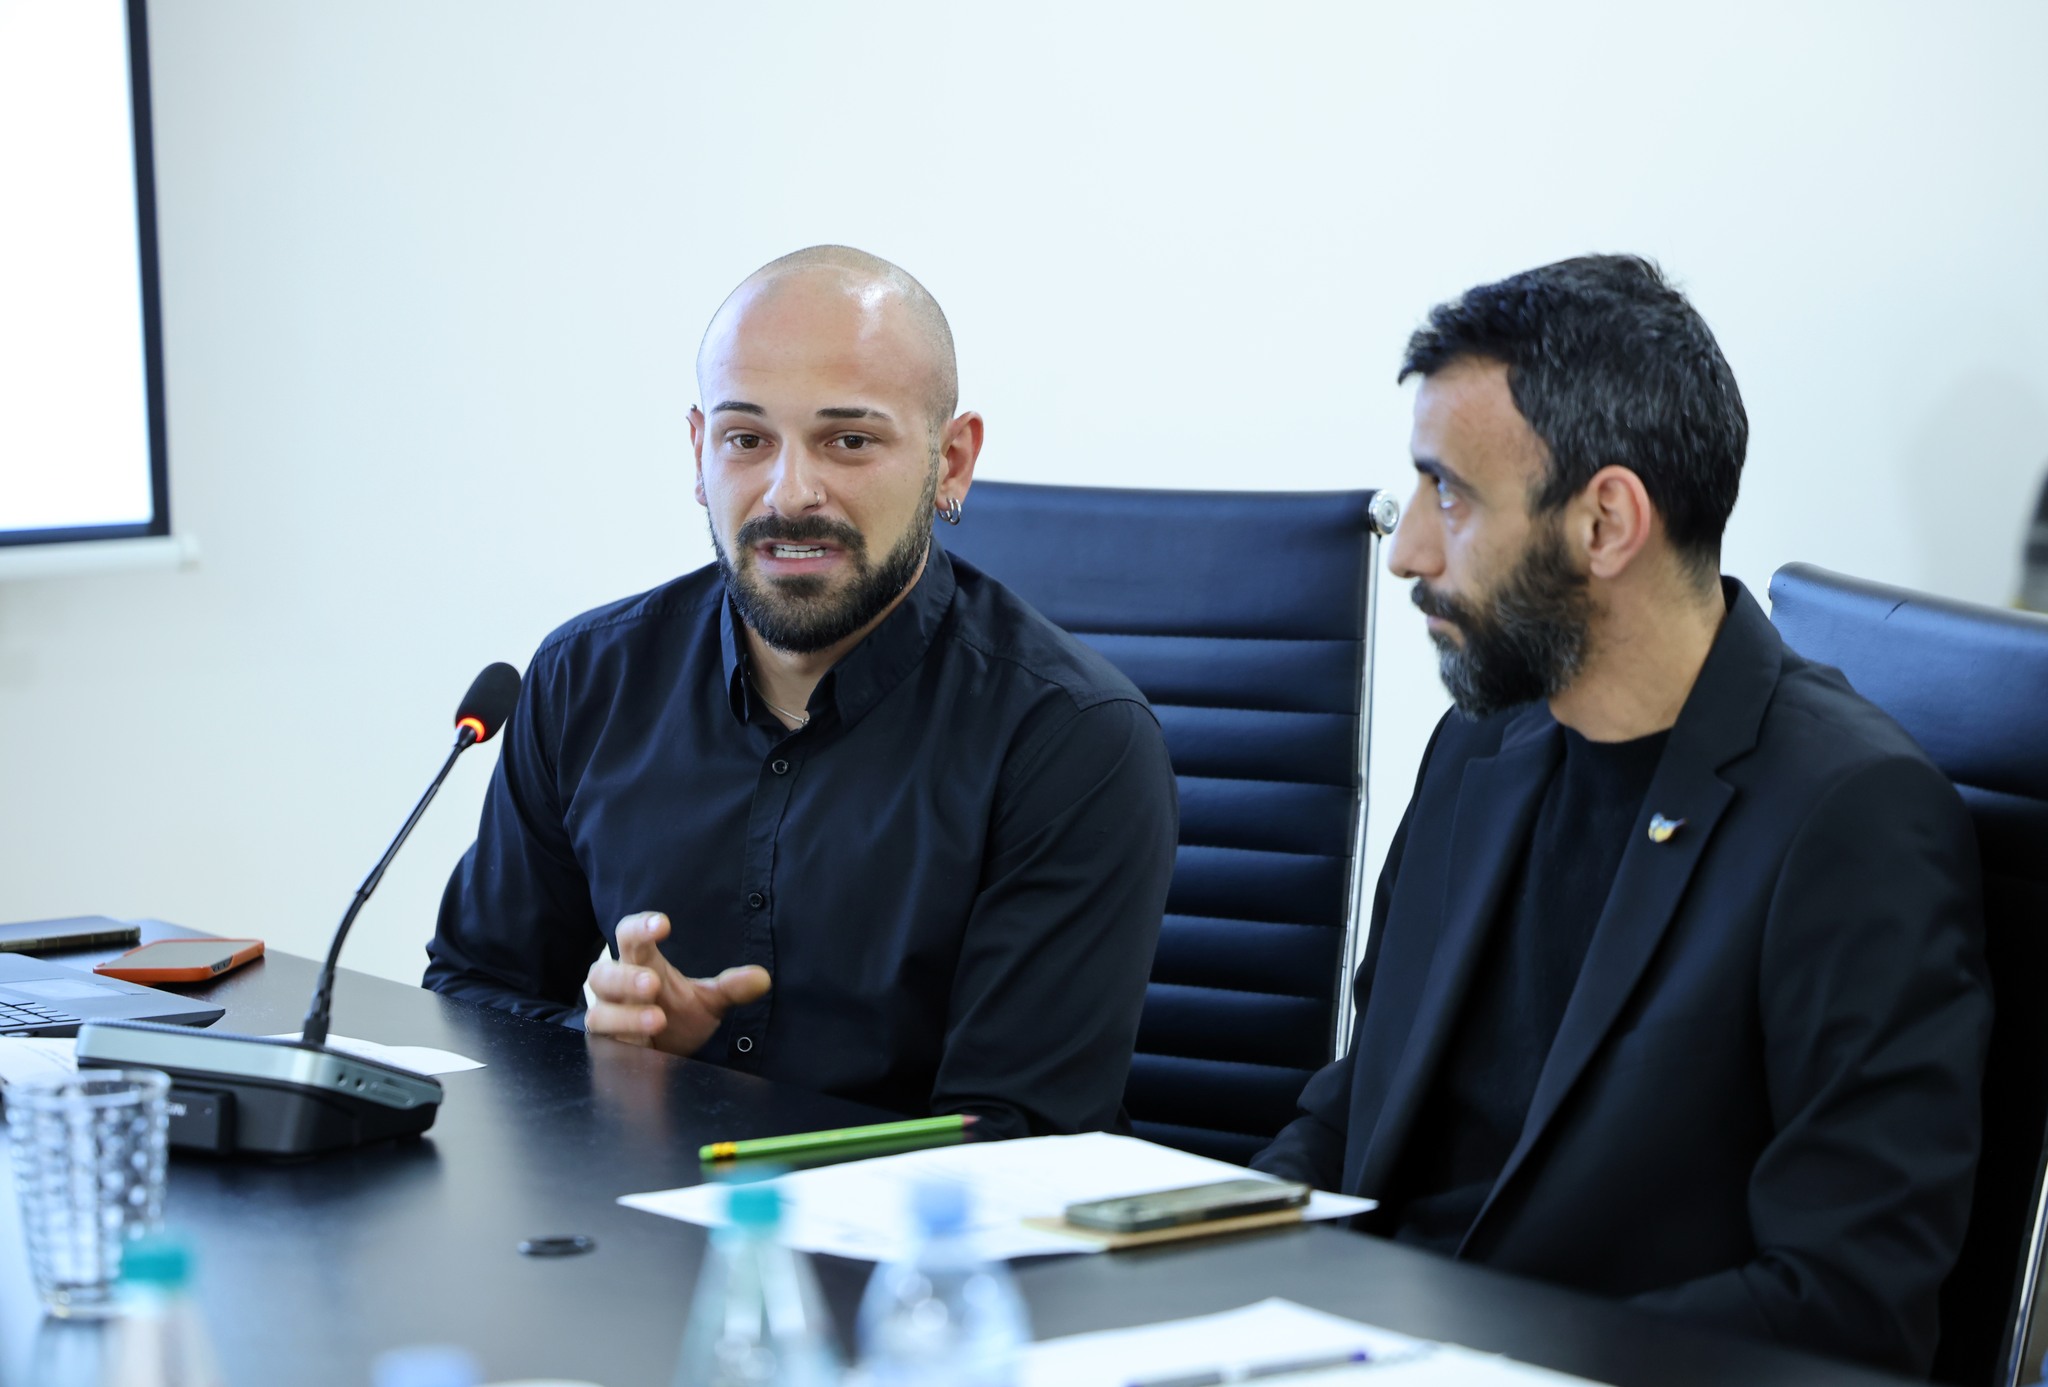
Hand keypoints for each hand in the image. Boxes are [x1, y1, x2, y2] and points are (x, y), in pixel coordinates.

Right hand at [584, 912, 770, 1056]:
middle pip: (603, 973)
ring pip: (599, 1012)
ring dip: (626, 1015)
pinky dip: (622, 1043)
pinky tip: (643, 1047)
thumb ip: (731, 988)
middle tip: (653, 983)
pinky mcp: (605, 1048)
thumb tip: (762, 978)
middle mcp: (616, 988)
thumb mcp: (708, 1000)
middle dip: (626, 978)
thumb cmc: (678, 1016)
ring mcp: (608, 1018)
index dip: (641, 927)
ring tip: (656, 1019)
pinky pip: (602, 1045)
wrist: (665, 1055)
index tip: (663, 924)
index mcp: (640, 964)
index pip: (630, 936)